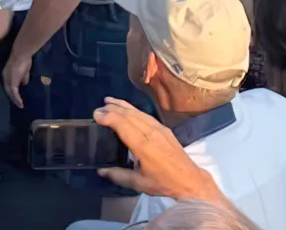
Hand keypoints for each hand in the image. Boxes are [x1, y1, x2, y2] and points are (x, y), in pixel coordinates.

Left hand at [1, 51, 32, 108]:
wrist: (22, 54)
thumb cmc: (24, 60)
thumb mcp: (24, 71)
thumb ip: (23, 78)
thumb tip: (24, 84)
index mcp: (7, 74)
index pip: (8, 85)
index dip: (11, 91)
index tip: (16, 97)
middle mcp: (5, 77)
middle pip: (7, 90)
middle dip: (13, 98)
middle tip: (18, 104)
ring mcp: (8, 80)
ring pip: (10, 93)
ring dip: (15, 100)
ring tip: (20, 106)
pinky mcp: (12, 82)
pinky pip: (14, 93)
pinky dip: (17, 99)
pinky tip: (21, 103)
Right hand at [93, 97, 222, 201]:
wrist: (190, 180)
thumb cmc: (164, 183)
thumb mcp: (139, 184)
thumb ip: (118, 176)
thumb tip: (100, 170)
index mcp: (143, 146)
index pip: (123, 125)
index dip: (109, 117)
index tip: (96, 115)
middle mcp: (151, 133)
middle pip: (129, 115)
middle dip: (112, 109)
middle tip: (97, 109)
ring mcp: (159, 129)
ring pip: (138, 112)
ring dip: (122, 105)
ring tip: (108, 101)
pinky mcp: (164, 128)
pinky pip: (146, 115)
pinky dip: (133, 109)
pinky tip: (127, 108)